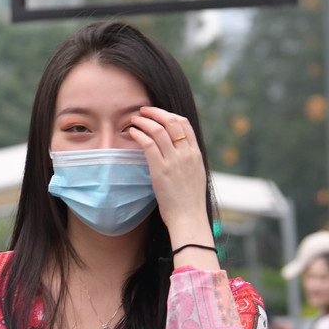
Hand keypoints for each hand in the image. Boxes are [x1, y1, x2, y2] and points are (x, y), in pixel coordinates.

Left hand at [126, 106, 209, 238]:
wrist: (189, 218)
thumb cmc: (190, 201)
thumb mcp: (195, 175)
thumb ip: (187, 160)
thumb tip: (176, 151)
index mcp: (196, 154)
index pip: (184, 123)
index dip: (168, 114)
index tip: (157, 113)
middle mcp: (186, 154)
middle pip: (171, 121)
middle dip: (155, 112)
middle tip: (142, 110)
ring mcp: (174, 161)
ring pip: (158, 130)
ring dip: (144, 121)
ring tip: (134, 120)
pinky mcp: (161, 170)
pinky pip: (148, 145)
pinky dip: (139, 134)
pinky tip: (133, 133)